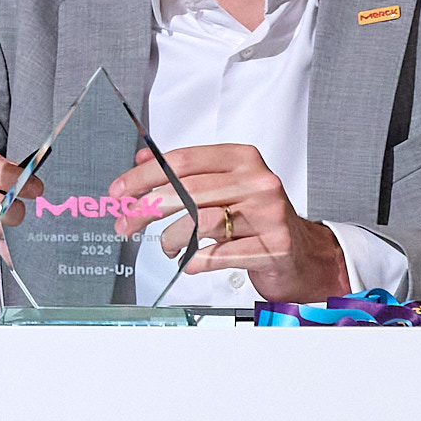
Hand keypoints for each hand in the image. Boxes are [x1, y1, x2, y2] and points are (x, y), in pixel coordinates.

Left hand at [143, 143, 343, 302]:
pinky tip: (190, 261)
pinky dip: (194, 261)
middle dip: (146, 209)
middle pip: (186, 190)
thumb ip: (186, 172)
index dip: (144, 176)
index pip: (183, 161)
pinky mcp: (272, 246)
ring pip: (199, 222)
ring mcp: (267, 214)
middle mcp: (257, 182)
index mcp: (243, 160)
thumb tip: (142, 160)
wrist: (301, 252)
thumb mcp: (224, 186)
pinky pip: (217, 254)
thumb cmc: (258, 218)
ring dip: (171, 239)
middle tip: (125, 224)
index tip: (119, 191)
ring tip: (167, 247)